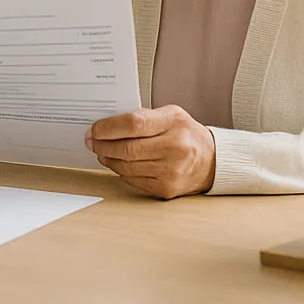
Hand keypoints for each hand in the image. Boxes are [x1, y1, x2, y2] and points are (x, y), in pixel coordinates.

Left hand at [85, 105, 216, 198]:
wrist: (211, 161)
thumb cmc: (186, 134)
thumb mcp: (170, 114)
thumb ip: (142, 117)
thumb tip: (106, 125)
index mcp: (174, 122)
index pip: (132, 123)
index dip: (107, 128)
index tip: (94, 129)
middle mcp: (176, 147)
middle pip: (127, 148)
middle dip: (102, 145)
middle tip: (92, 142)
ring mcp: (172, 170)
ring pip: (127, 166)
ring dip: (108, 159)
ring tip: (102, 152)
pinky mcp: (167, 188)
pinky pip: (133, 180)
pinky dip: (120, 172)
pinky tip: (117, 164)